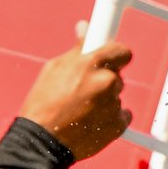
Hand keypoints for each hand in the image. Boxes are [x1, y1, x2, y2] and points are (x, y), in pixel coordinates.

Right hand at [22, 41, 131, 158]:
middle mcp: (107, 82)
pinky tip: (92, 119)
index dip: (118, 54)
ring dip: (106, 98)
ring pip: (117, 95)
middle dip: (104, 78)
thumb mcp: (55, 68)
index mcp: (91, 63)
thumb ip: (77, 50)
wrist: (46, 140)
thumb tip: (86, 28)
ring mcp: (114, 104)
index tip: (116, 56)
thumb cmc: (45, 102)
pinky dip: (110, 116)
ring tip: (82, 107)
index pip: (121, 50)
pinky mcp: (119, 125)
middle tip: (85, 88)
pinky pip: (122, 114)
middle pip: (117, 75)